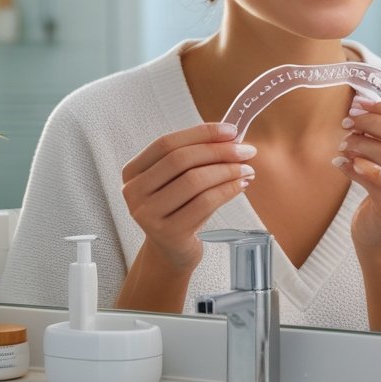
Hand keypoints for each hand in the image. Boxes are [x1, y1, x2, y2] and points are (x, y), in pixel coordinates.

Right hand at [120, 123, 256, 270]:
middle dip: (219, 151)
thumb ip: (197, 157)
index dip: (201, 134)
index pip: (167, 144)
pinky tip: (240, 185)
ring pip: (194, 181)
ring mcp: (148, 214)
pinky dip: (228, 190)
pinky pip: (205, 203)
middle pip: (180, 160)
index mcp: (133, 172)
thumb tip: (231, 138)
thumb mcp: (179, 181)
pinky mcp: (169, 233)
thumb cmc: (179, 210)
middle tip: (245, 151)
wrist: (171, 251)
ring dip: (227, 171)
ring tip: (247, 169)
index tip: (230, 130)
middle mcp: (134, 192)